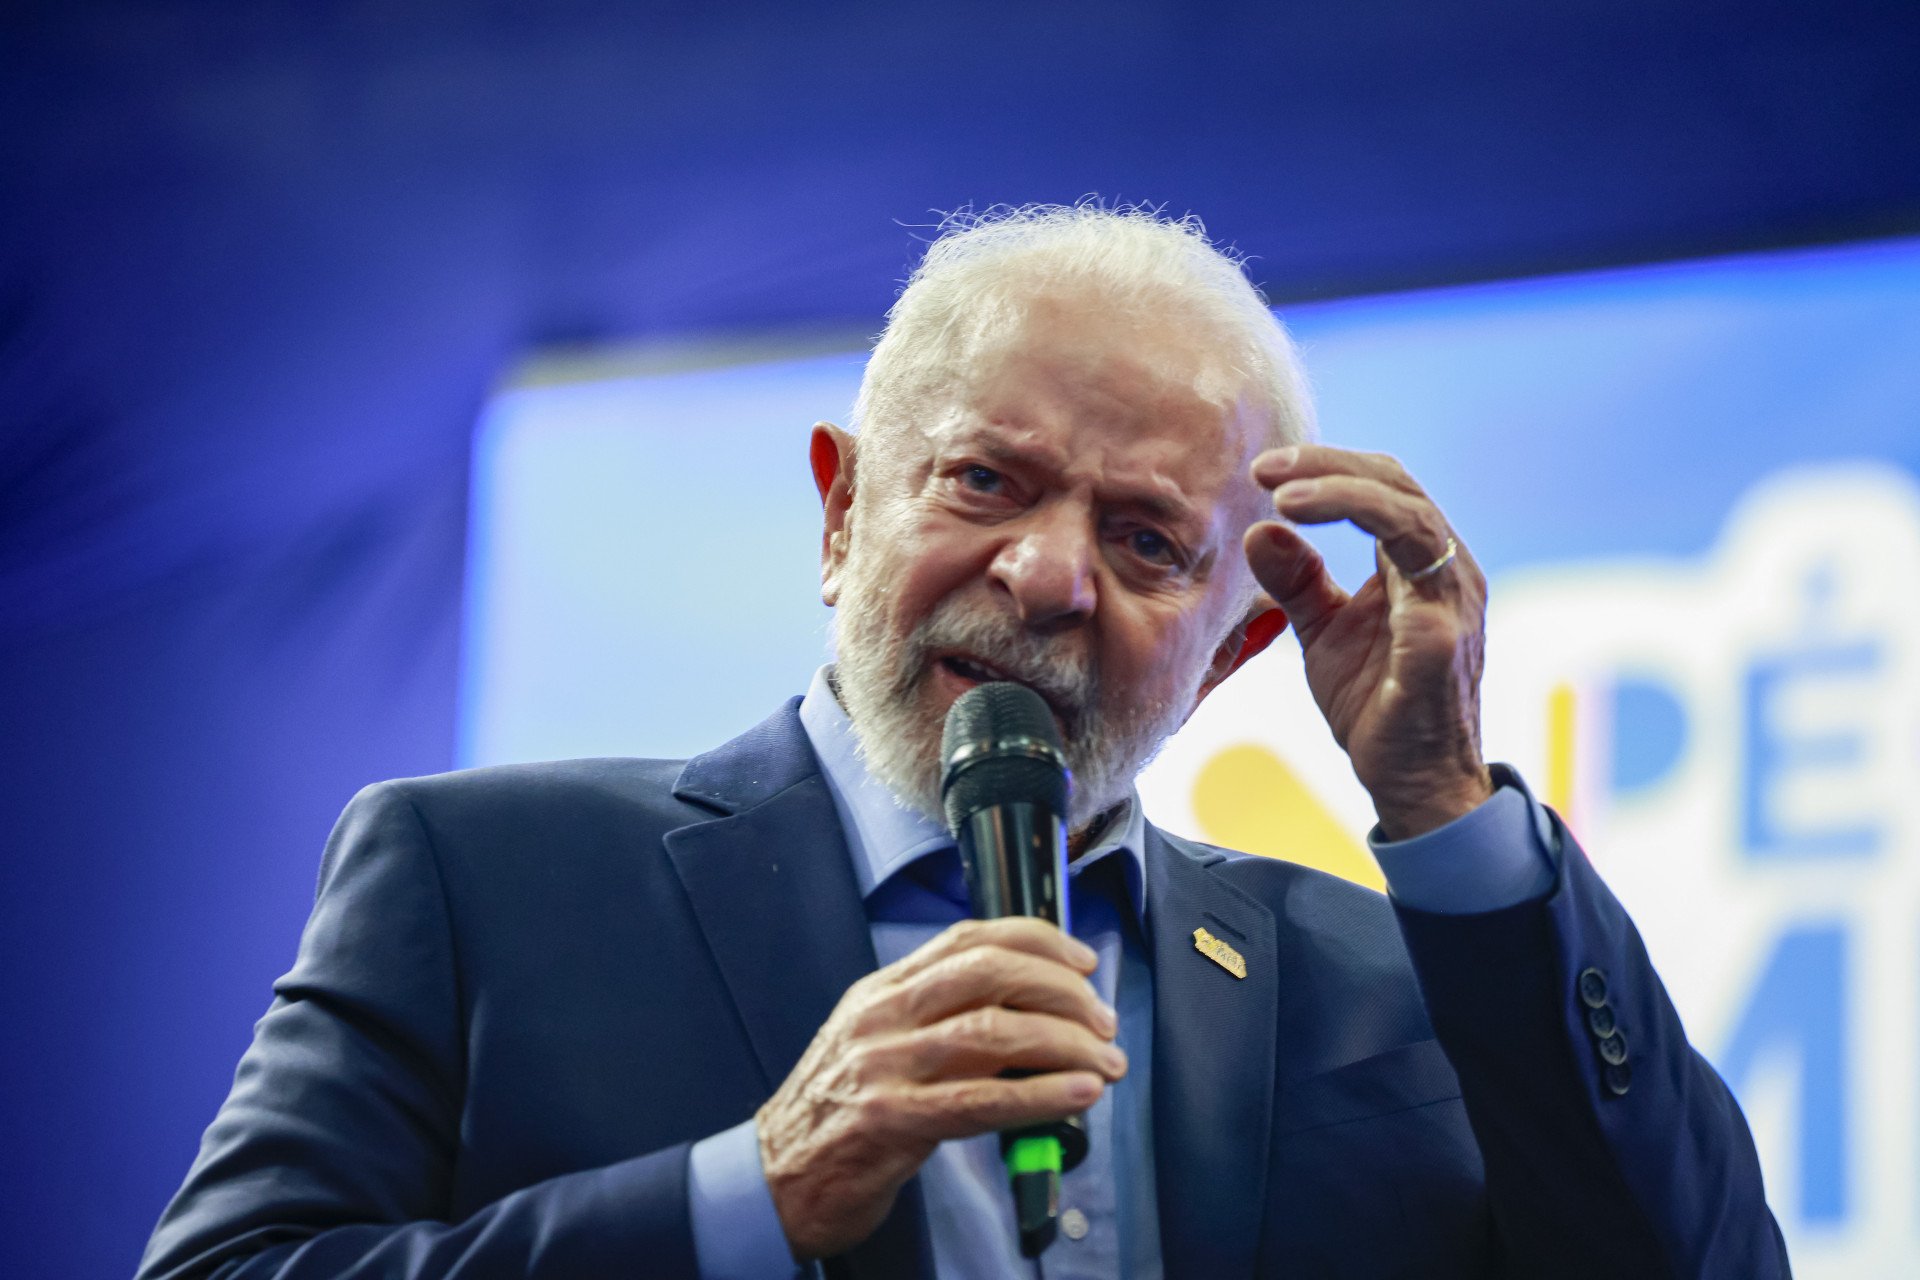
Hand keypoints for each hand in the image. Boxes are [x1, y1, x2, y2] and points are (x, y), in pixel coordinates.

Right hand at [756, 917, 1124, 1259]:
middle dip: (1062, 991)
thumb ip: (936, 1020)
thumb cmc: (835, 1115)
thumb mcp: (876, 1045)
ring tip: (1105, 1062)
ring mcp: (884, 1067)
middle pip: (990, 974)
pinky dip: (1041, 1095)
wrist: (773, 1179)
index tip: (1081, 960)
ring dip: (1066, 1044)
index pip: (968, 938)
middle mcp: (882, 1017)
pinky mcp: (892, 1122)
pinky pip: (982, 1101)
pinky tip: (1078, 1093)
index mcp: (881, 991)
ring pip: (994, 1033)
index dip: (1036, 940)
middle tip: (1102, 1019)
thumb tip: (1028, 1013)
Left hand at [1244, 444, 1493, 838]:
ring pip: (1409, 514)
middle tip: (1265, 470)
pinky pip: (1415, 570)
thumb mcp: (1324, 632)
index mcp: (1421, 565)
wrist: (1413, 782)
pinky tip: (1297, 528)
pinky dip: (1361, 531)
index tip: (1265, 471)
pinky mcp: (1440, 638)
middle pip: (1398, 485)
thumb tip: (1258, 530)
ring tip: (1282, 496)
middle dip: (1328, 466)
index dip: (1327, 467)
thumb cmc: (1377, 704)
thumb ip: (1297, 582)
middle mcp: (1448, 571)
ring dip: (1341, 492)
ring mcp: (1451, 602)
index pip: (1384, 488)